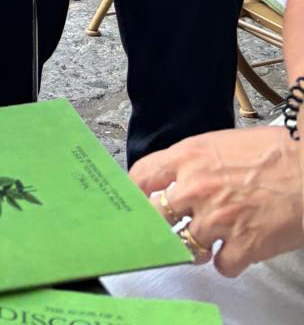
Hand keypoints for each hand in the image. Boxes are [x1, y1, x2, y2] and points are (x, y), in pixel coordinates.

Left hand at [130, 125, 303, 276]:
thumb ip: (192, 162)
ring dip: (197, 246)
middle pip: (156, 217)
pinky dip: (229, 261)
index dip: (137, 193)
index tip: (138, 202)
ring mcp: (217, 220)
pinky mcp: (242, 246)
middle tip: (174, 226)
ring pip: (187, 247)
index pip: (141, 177)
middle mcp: (195, 189)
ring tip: (212, 237)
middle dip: (163, 224)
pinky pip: (221, 266)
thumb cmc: (272, 152)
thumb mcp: (220, 143)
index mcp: (188, 157)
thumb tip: (174, 179)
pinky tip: (239, 248)